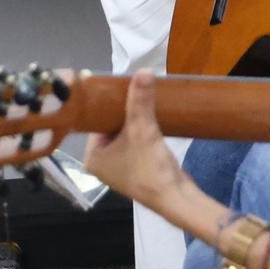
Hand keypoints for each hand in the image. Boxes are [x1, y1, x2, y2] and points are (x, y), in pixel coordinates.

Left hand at [82, 72, 187, 209]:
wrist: (177, 197)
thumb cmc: (150, 167)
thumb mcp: (143, 129)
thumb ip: (140, 100)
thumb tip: (143, 71)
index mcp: (92, 158)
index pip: (96, 122)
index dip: (108, 104)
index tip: (119, 86)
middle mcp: (102, 164)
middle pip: (111, 127)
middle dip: (124, 110)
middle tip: (134, 88)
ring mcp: (120, 168)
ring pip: (125, 134)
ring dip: (135, 119)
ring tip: (144, 97)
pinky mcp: (137, 169)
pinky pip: (135, 143)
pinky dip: (142, 131)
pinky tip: (151, 116)